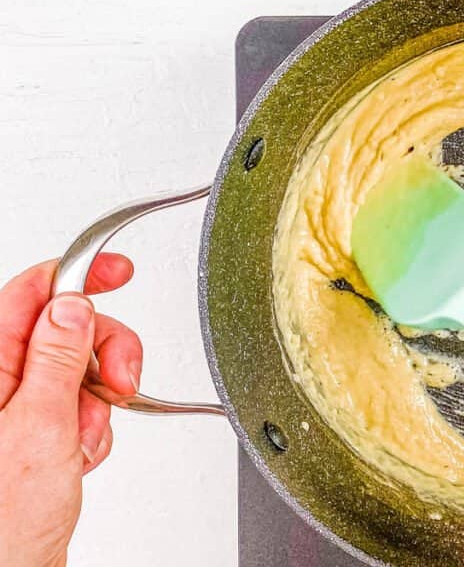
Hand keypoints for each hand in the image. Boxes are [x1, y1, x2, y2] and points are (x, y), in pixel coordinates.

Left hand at [0, 255, 141, 566]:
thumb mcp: (39, 427)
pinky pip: (79, 405)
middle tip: (120, 382)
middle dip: (103, 350)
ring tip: (85, 437)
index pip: (30, 293)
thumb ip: (58, 358)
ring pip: (78, 368)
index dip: (77, 276)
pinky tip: (78, 453)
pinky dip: (92, 425)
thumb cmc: (2, 523)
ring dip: (98, 399)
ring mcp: (14, 408)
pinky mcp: (34, 431)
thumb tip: (72, 303)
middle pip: (64, 328)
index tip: (117, 271)